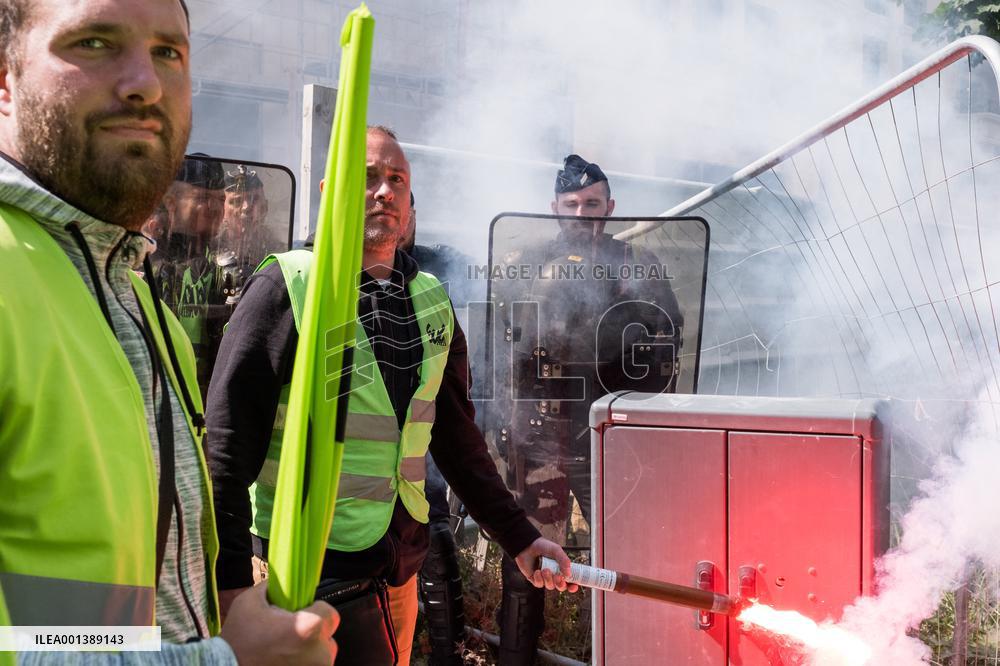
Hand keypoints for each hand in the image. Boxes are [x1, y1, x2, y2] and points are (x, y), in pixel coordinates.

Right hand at [220, 581, 338, 665]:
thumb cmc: (237, 641)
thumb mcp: (249, 602)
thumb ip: (272, 586)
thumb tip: (283, 579)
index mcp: (307, 629)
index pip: (330, 613)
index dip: (315, 610)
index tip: (301, 613)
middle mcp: (318, 654)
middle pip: (328, 635)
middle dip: (313, 632)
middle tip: (290, 633)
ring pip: (323, 654)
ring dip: (310, 651)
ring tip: (286, 650)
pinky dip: (303, 663)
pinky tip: (285, 661)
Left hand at [514, 537, 579, 591]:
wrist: (527, 545)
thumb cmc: (543, 546)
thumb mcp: (556, 550)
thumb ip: (564, 560)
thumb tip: (568, 574)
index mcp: (561, 568)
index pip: (570, 580)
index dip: (572, 586)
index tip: (574, 586)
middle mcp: (554, 574)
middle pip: (561, 586)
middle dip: (560, 585)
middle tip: (558, 578)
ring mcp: (544, 578)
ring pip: (550, 586)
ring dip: (548, 579)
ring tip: (545, 569)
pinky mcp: (535, 579)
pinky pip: (539, 584)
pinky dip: (539, 579)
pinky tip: (537, 571)